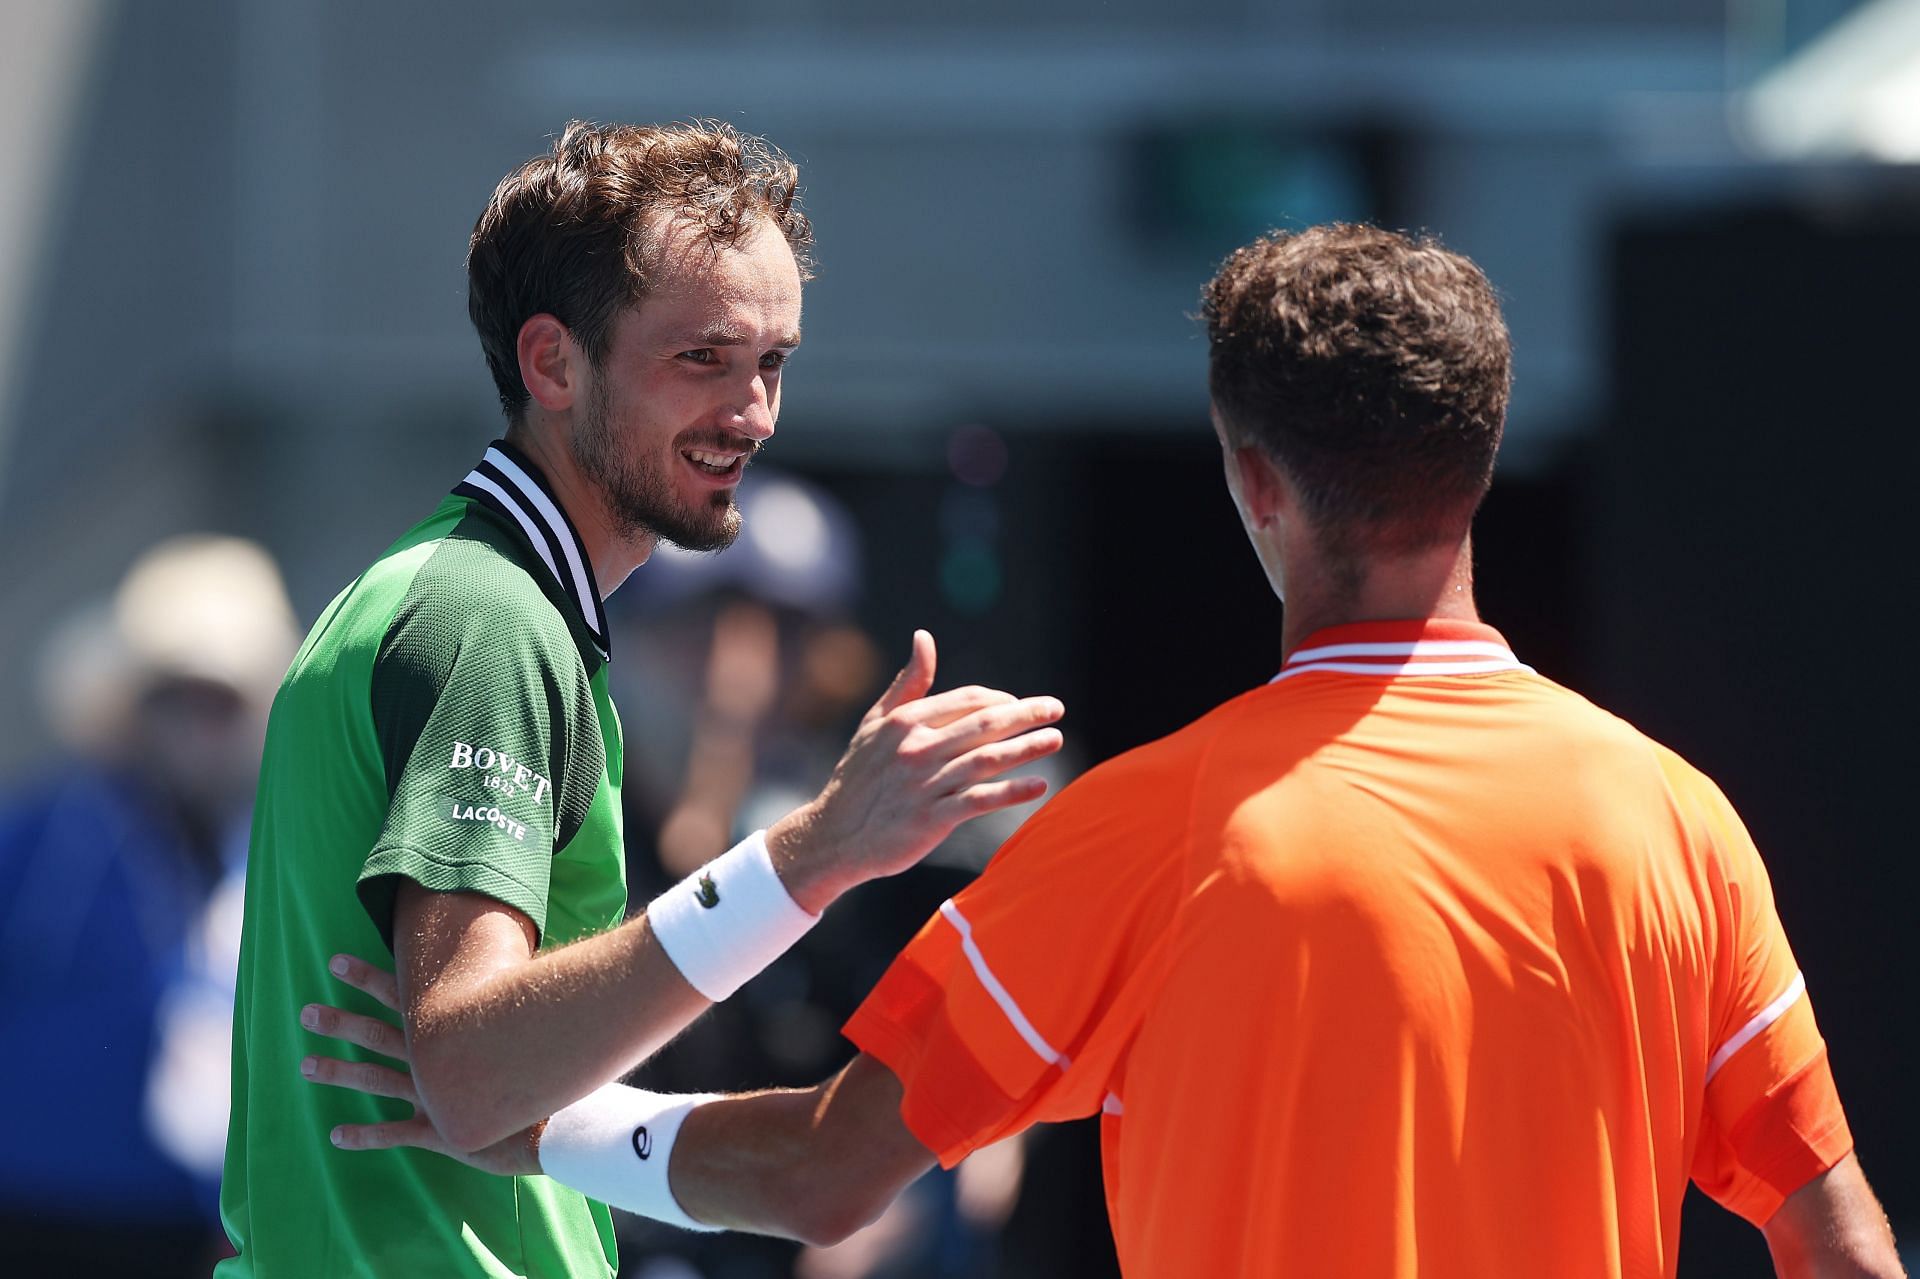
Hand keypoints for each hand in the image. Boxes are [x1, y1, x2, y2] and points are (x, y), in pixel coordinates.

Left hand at [301, 953, 542, 1176]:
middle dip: (341, 1023)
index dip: (368, 978)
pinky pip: (395, 1134)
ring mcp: (435, 1097)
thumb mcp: (527, 1021)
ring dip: (339, 1074)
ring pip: (376, 1081)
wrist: (562, 1119)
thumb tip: (504, 961)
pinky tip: (335, 1137)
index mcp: (454, 1031)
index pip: (403, 996)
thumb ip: (507, 996)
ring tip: (305, 1066)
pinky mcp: (440, 1132)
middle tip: (305, 1013)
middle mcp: (436, 1062)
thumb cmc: (551, 1064)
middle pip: (379, 1036)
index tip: (336, 961)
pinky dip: (364, 1136)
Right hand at [767, 630, 1063, 913]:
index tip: (1022, 705)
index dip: (1001, 700)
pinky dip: (1011, 793)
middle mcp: (916, 748)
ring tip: (1055, 740)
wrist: (834, 836)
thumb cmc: (859, 777)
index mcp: (906, 721)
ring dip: (1026, 748)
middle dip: (1025, 714)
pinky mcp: (930, 819)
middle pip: (984, 725)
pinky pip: (979, 801)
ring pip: (987, 760)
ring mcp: (924, 784)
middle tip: (1056, 709)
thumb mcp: (875, 723)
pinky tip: (1039, 786)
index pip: (968, 700)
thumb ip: (908, 683)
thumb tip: (924, 637)